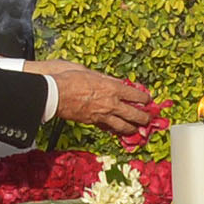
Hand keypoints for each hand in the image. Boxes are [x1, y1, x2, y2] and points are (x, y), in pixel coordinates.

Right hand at [31, 60, 154, 135]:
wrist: (55, 94)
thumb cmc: (71, 79)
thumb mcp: (92, 72)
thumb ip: (105, 78)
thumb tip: (113, 80)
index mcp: (113, 88)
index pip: (135, 95)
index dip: (144, 99)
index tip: (148, 100)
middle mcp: (111, 103)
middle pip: (133, 113)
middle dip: (143, 117)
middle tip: (148, 119)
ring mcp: (102, 115)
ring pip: (122, 125)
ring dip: (131, 128)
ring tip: (136, 130)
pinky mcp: (92, 122)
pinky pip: (107, 128)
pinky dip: (114, 130)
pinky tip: (117, 131)